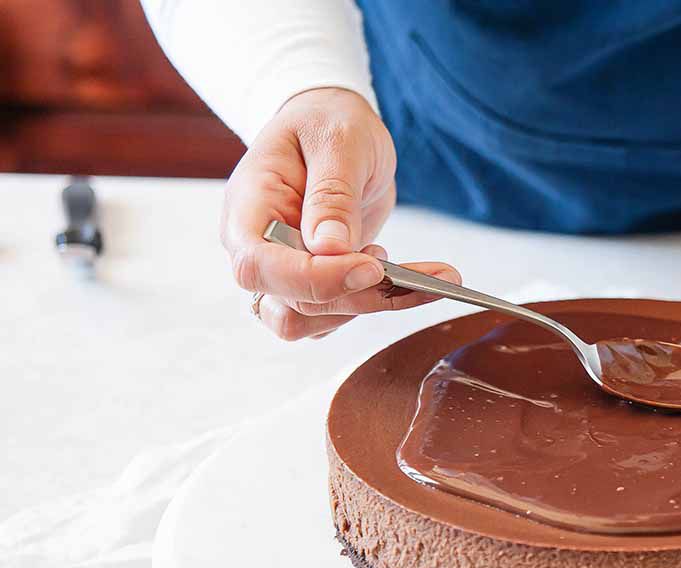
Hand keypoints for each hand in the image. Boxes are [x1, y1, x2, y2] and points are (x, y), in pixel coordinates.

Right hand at [222, 87, 460, 339]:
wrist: (334, 128)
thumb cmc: (328, 123)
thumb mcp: (338, 142)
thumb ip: (332, 193)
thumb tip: (330, 248)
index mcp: (249, 208)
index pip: (259, 265)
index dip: (313, 278)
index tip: (372, 267)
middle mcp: (258, 249)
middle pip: (292, 302)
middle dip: (358, 295)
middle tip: (421, 276)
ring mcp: (283, 273)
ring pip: (312, 321)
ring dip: (371, 306)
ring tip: (414, 272)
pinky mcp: (315, 285)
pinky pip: (337, 315)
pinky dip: (380, 306)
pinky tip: (411, 280)